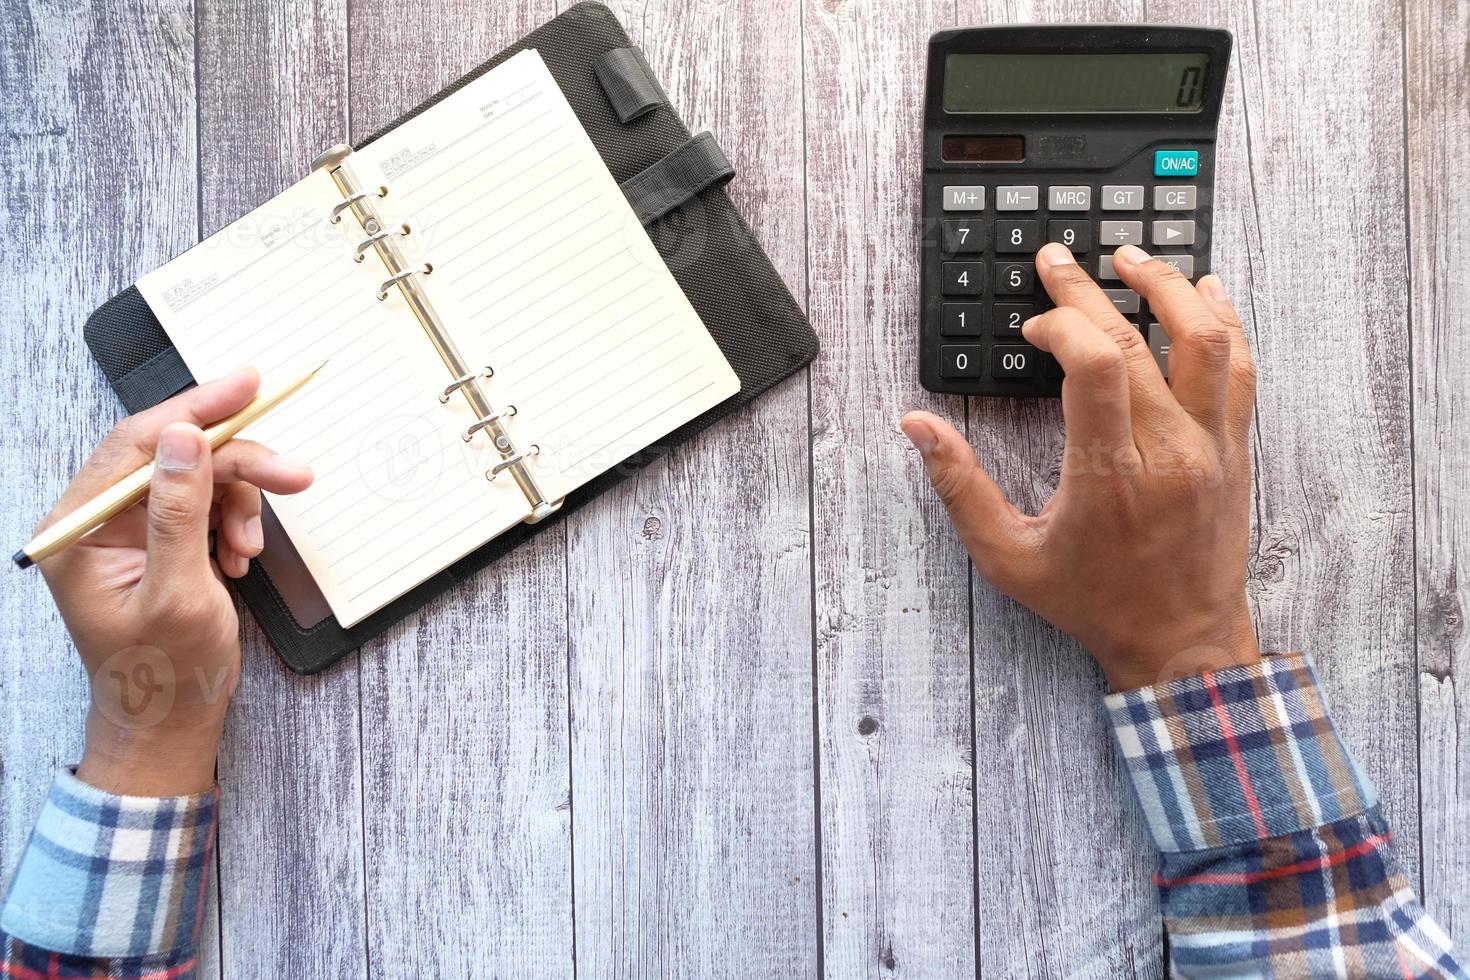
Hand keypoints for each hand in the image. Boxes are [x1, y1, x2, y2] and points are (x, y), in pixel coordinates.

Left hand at [35, 368, 312, 793]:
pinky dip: (233, 523)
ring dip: (238, 504)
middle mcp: (99, 522)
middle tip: (293, 473)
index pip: (136, 444)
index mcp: (80, 530)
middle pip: (174, 455)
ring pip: (199, 477)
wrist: (171, 722)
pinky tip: (237, 557)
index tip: (248, 386)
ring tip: (247, 549)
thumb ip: (177, 512)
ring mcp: (130, 531)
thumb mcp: (177, 593)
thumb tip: (180, 439)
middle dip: (236, 465)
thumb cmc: (164, 672)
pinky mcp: (161, 541)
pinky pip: (207, 504)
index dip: (196, 411)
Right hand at [903, 243, 1259, 690]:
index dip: (1060, 324)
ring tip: (1133, 258)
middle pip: (1135, 341)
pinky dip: (1224, 322)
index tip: (1034, 326)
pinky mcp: (1234, 450)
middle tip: (1058, 260)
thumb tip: (918, 426)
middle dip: (1090, 290)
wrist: (1180, 643)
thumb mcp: (1006, 556)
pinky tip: (1205, 293)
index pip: (1094, 365)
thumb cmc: (1093, 602)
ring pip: (1205, 340)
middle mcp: (1168, 452)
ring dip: (1169, 287)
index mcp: (1108, 475)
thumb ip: (958, 486)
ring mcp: (1210, 448)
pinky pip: (1240, 370)